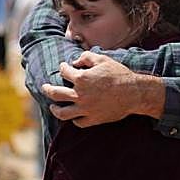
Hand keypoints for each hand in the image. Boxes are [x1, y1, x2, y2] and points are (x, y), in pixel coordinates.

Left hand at [41, 52, 159, 126]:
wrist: (134, 93)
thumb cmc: (119, 74)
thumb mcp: (103, 59)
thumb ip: (86, 57)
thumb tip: (75, 61)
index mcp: (81, 79)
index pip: (64, 72)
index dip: (63, 68)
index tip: (64, 67)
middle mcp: (80, 95)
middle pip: (55, 93)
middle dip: (48, 89)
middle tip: (45, 87)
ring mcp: (85, 109)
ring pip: (62, 113)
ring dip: (55, 109)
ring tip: (52, 107)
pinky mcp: (93, 119)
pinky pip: (78, 122)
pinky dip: (75, 119)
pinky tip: (74, 116)